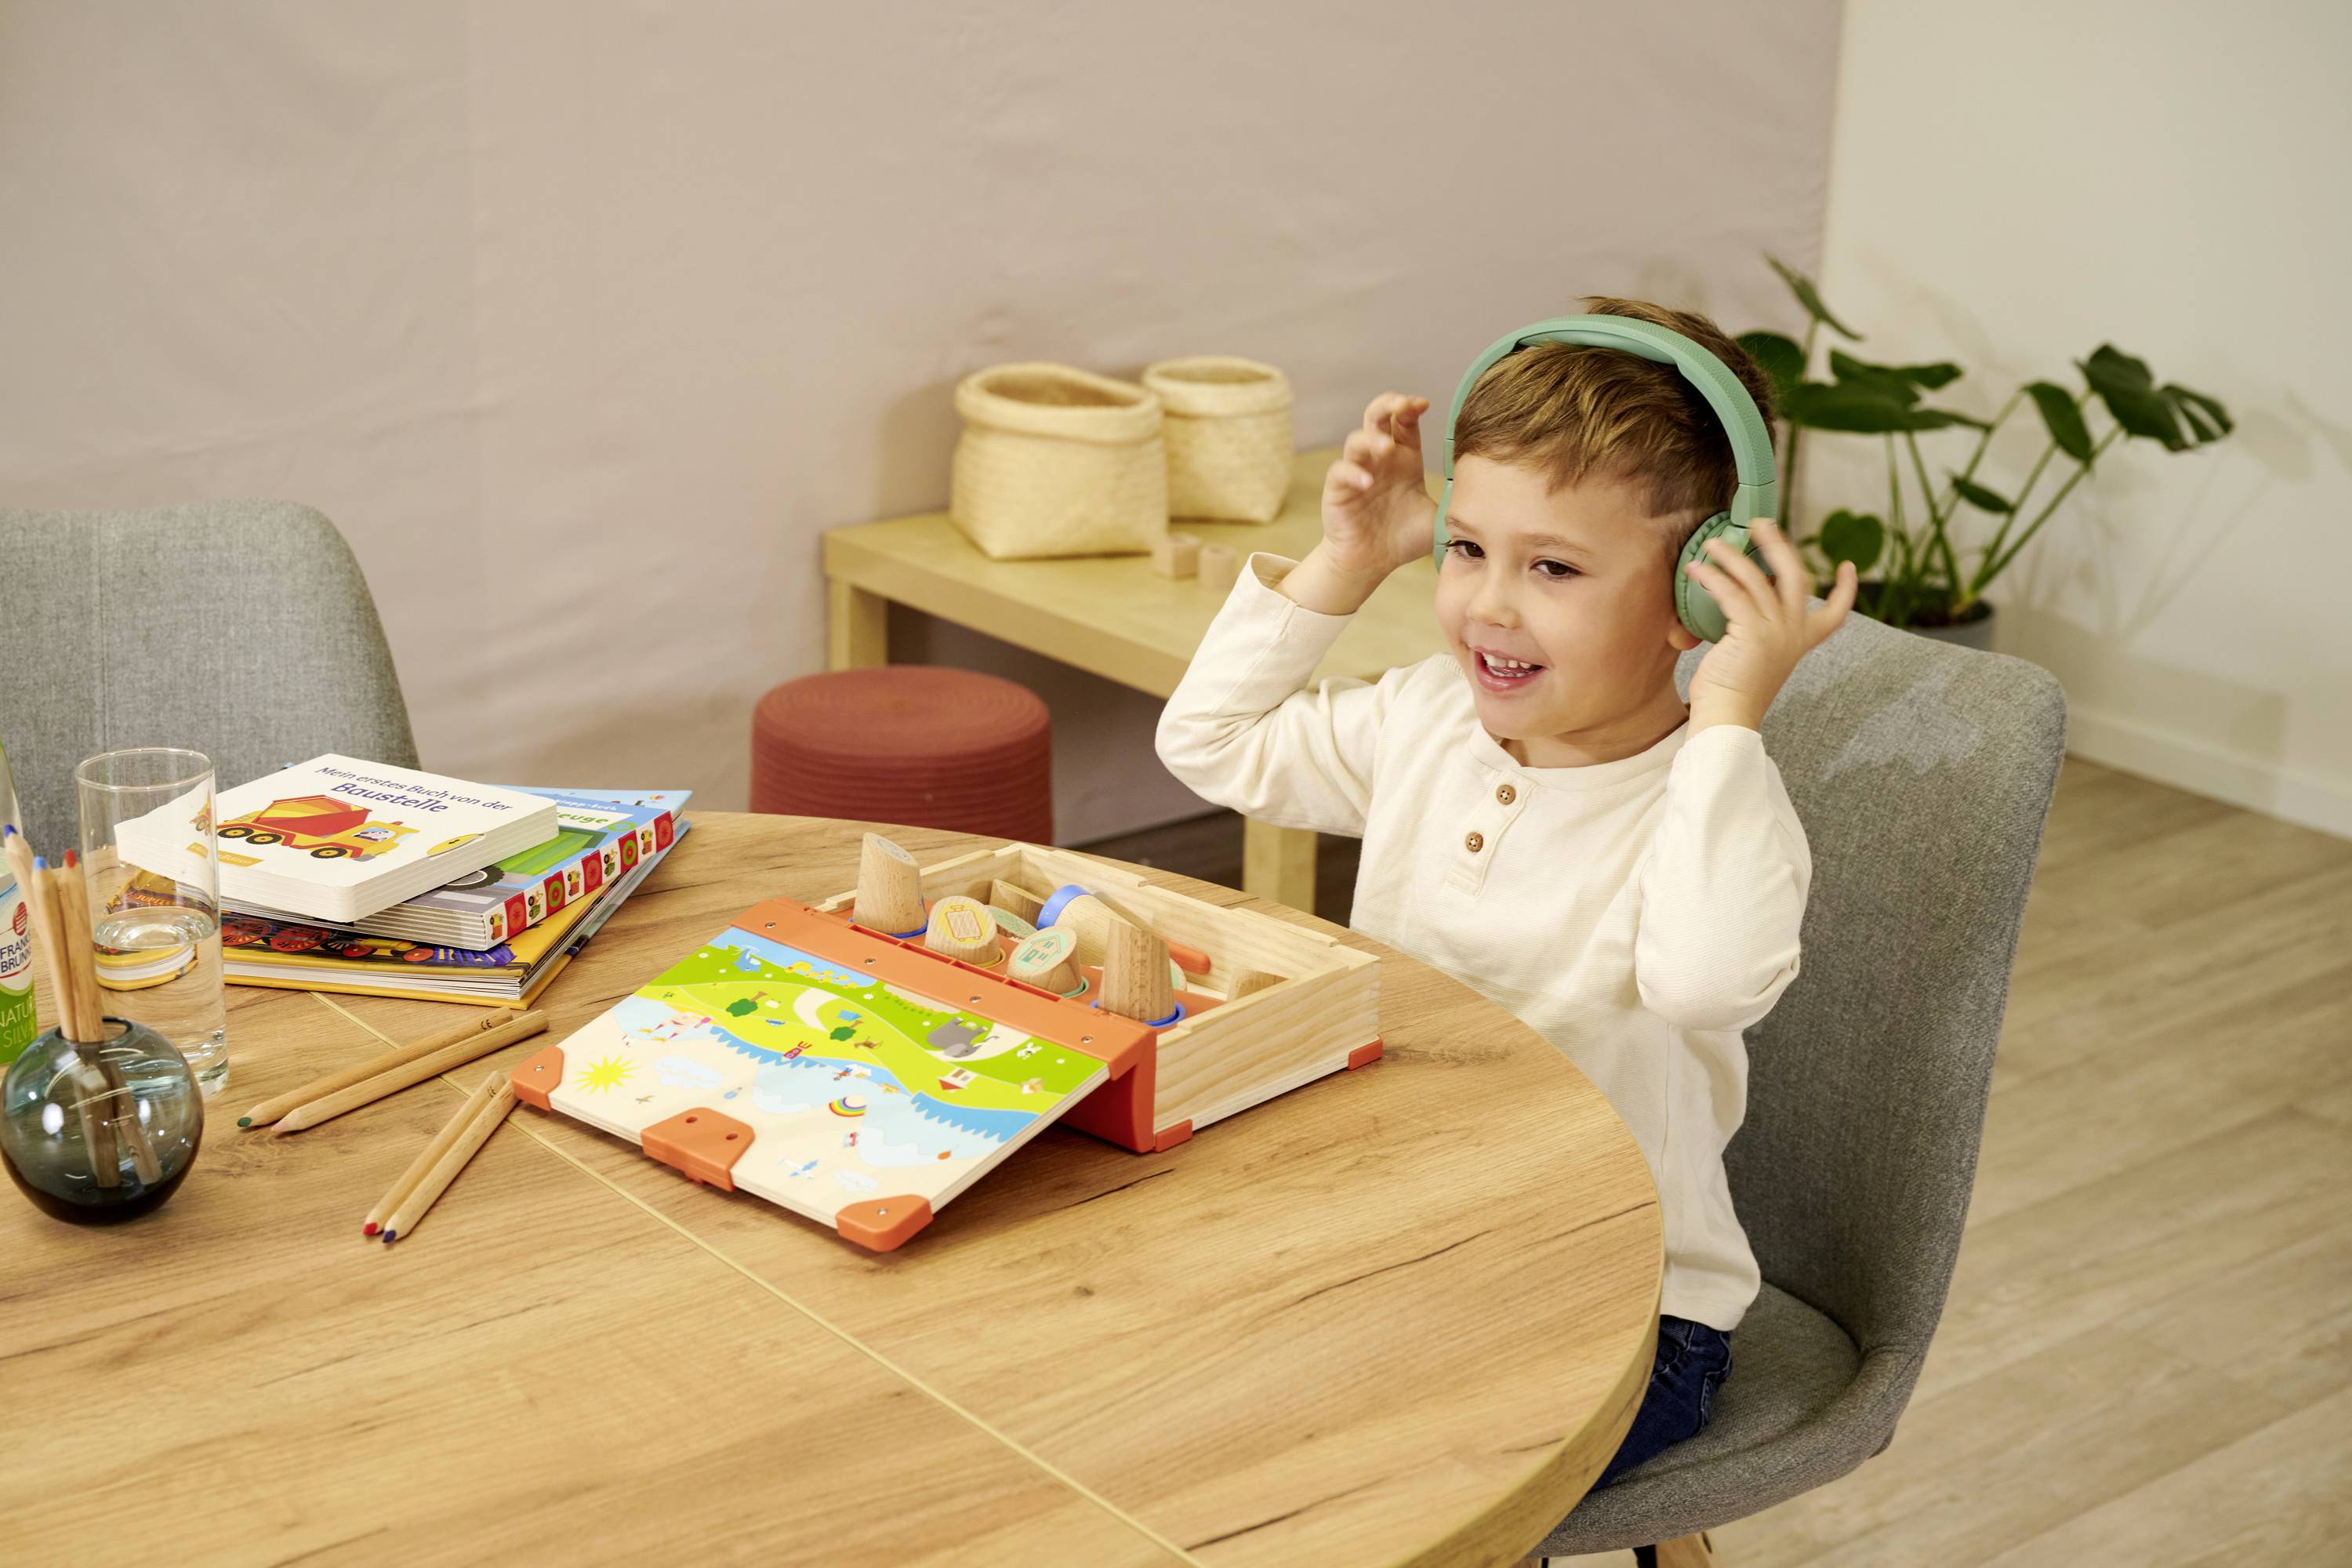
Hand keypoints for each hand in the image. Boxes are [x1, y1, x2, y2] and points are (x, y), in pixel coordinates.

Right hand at [1280, 394, 1436, 614]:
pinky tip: (1367, 483)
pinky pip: (1340, 472)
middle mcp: (1379, 460)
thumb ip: (1455, 503)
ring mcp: (1357, 472)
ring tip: (1386, 448)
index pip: (1405, 423)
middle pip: (1376, 417)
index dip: (1411, 408)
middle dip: (1387, 405)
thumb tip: (1489, 495)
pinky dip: (1352, 473)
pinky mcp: (1338, 490)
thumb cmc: (1403, 539)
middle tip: (1401, 405)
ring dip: (1371, 438)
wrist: (1372, 564)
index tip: (1424, 404)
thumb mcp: (1437, 518)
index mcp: (1404, 459)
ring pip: (1356, 440)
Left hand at [1682, 519, 1858, 732]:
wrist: (1728, 718)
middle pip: (1796, 575)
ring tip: (1712, 544)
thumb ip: (1757, 629)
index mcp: (1802, 641)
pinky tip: (1697, 569)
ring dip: (1732, 556)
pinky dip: (1713, 577)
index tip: (1848, 567)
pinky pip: (1732, 592)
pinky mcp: (1752, 632)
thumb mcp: (1755, 655)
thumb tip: (1737, 599)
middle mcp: (1794, 632)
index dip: (1847, 589)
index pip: (1836, 613)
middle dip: (1778, 545)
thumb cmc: (1732, 692)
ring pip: (1757, 577)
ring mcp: (1776, 630)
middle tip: (1761, 524)